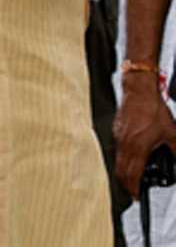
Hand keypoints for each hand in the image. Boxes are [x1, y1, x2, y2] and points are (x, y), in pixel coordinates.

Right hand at [114, 74, 175, 197]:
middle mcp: (125, 144)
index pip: (131, 175)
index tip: (137, 195)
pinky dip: (124, 157)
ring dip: (125, 170)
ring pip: (118, 160)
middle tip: (135, 189)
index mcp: (138, 147)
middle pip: (120, 171)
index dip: (134, 189)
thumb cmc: (152, 109)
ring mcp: (119, 137)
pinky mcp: (116, 130)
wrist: (139, 91)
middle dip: (127, 183)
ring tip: (136, 173)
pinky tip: (134, 154)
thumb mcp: (172, 132)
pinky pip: (118, 149)